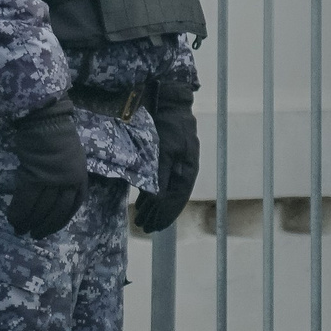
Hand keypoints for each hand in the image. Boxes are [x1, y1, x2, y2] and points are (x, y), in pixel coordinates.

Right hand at [5, 99, 86, 238]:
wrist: (46, 122)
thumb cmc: (57, 136)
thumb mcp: (71, 159)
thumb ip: (65, 177)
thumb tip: (53, 192)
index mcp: (80, 177)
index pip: (73, 206)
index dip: (61, 220)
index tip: (51, 228)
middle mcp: (70, 182)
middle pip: (57, 211)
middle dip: (45, 226)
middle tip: (34, 234)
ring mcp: (53, 181)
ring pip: (41, 209)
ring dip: (30, 222)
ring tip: (21, 229)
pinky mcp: (34, 178)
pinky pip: (25, 201)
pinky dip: (18, 213)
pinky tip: (13, 219)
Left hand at [136, 86, 200, 232]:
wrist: (170, 102)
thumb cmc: (168, 125)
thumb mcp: (164, 150)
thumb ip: (161, 174)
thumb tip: (158, 199)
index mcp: (188, 170)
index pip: (176, 200)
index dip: (164, 215)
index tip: (152, 227)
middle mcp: (185, 170)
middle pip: (172, 199)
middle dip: (158, 215)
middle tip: (144, 227)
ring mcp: (179, 164)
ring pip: (167, 191)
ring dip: (154, 206)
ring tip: (142, 218)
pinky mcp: (170, 157)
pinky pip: (163, 181)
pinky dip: (153, 193)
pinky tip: (144, 200)